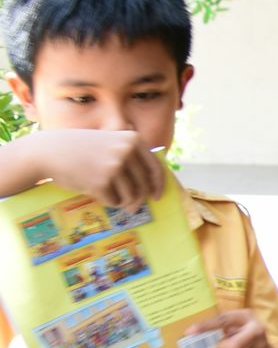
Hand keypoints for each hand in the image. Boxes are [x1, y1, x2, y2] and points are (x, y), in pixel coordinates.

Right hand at [33, 130, 167, 207]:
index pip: (155, 167)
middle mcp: (126, 152)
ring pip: (130, 196)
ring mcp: (114, 167)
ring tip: (106, 194)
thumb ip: (132, 157)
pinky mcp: (101, 182)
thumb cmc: (82, 150)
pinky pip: (114, 201)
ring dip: (122, 201)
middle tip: (132, 207)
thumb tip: (152, 186)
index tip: (157, 196)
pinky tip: (94, 191)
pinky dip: (107, 201)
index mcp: (133, 140)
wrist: (49, 151)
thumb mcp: (110, 143)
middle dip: (138, 199)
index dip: (158, 185)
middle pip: (143, 186)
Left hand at [190, 310, 275, 347]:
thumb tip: (191, 336)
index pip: (223, 320)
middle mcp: (257, 329)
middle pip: (232, 347)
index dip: (206, 326)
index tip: (189, 332)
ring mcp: (262, 347)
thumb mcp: (232, 326)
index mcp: (246, 316)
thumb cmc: (242, 335)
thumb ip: (217, 328)